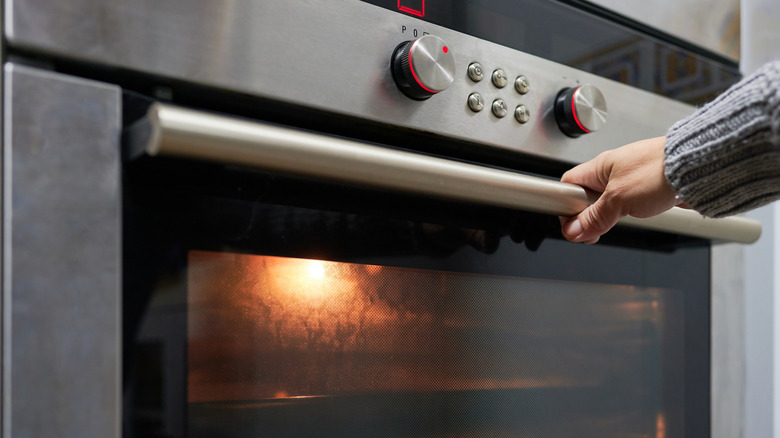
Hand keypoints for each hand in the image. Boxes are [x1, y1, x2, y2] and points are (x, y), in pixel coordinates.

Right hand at [559, 136, 684, 243]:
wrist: (698, 167)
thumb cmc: (660, 171)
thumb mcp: (619, 200)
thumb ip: (595, 217)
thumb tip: (574, 230)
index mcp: (599, 166)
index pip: (568, 185)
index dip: (565, 206)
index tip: (573, 225)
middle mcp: (612, 171)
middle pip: (586, 197)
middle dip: (588, 215)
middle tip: (594, 230)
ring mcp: (629, 179)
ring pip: (607, 202)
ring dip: (608, 216)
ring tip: (616, 222)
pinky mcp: (646, 188)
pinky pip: (626, 203)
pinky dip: (626, 214)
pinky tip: (634, 217)